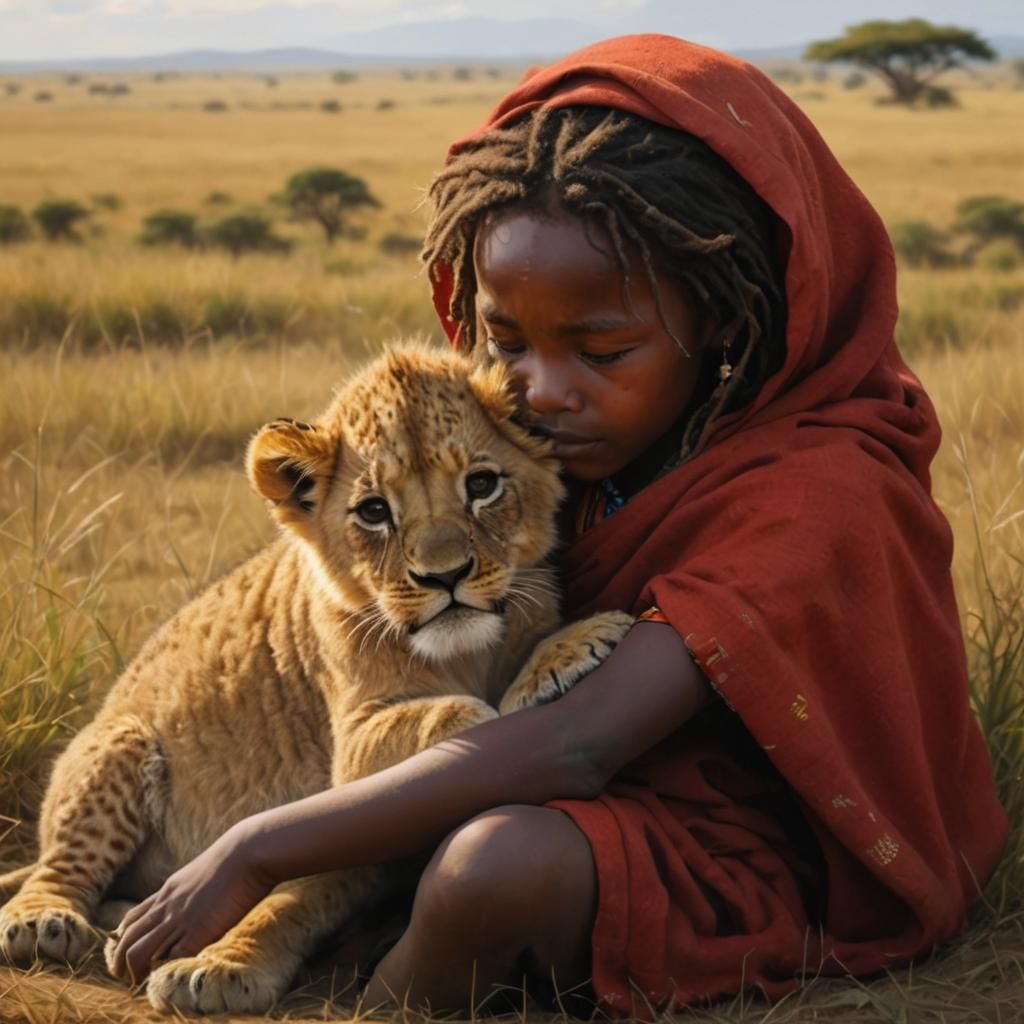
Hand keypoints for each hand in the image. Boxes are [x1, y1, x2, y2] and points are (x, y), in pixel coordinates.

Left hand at [109, 825, 274, 983]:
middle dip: (122, 961)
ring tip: (142, 983)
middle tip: (129, 976)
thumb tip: (207, 891)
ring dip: (137, 971)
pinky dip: (165, 971)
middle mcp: (167, 906)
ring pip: (138, 952)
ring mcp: (180, 919)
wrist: (249, 850)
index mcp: (170, 890)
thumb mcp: (207, 868)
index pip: (133, 919)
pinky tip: (171, 975)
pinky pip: (170, 958)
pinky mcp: (197, 931)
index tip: (128, 952)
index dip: (125, 939)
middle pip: (127, 939)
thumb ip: (198, 885)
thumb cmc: (238, 856)